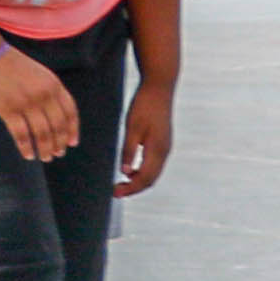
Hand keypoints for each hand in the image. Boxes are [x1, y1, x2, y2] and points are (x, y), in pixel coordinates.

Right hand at [0, 44, 78, 161]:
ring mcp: (27, 103)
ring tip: (45, 157)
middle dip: (59, 143)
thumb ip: (51, 92)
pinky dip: (26, 147)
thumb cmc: (14, 66)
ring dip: (45, 148)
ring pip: (42, 133)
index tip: (72, 143)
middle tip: (58, 154)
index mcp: (54, 85)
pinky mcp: (8, 110)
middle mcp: (44, 95)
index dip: (72, 129)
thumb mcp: (41, 74)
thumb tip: (58, 115)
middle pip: (57, 125)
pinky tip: (28, 155)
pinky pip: (21, 134)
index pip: (70, 112)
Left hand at [112, 74, 175, 196]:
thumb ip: (128, 150)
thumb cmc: (144, 106)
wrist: (160, 88)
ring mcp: (165, 146)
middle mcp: (164, 150)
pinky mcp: (163, 141)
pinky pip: (155, 164)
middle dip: (134, 188)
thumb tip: (124, 171)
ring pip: (154, 172)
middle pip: (151, 178)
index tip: (114, 192)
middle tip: (116, 192)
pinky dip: (143, 172)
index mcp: (157, 148)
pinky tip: (130, 170)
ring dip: (139, 181)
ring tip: (121, 183)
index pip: (144, 177)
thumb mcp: (132, 128)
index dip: (130, 188)